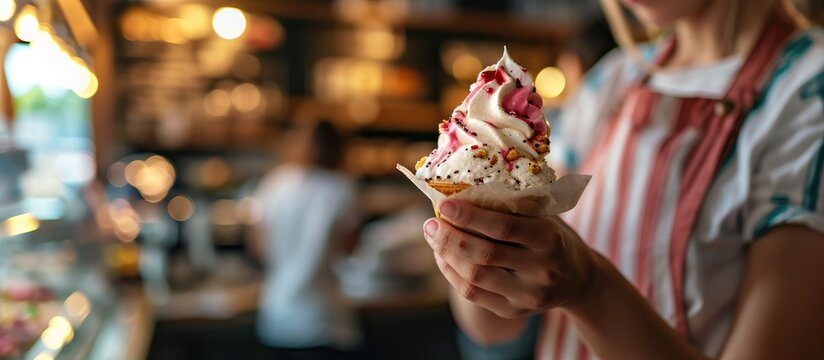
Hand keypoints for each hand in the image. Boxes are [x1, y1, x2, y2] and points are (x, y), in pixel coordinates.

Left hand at [423, 199, 598, 318]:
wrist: (579, 280)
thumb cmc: (553, 237)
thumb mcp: (546, 217)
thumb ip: (515, 206)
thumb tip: (464, 187)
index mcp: (549, 240)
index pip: (504, 228)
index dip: (471, 216)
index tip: (445, 203)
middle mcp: (541, 271)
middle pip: (485, 255)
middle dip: (451, 237)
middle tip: (431, 222)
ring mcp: (527, 296)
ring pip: (475, 277)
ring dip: (447, 254)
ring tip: (432, 235)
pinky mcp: (513, 312)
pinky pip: (473, 294)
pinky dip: (452, 273)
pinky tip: (442, 256)